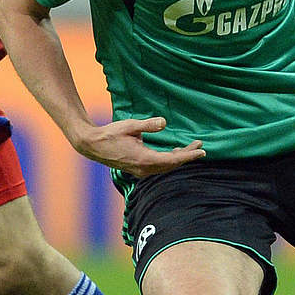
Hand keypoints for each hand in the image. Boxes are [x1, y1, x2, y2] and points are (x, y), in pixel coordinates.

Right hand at [71, 116, 204, 177]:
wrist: (92, 145)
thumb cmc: (110, 134)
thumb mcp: (130, 125)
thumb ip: (148, 125)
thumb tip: (164, 122)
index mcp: (144, 159)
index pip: (172, 160)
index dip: (188, 155)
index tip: (201, 151)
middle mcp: (144, 169)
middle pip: (172, 165)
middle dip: (187, 155)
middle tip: (200, 146)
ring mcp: (141, 171)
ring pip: (166, 167)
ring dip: (178, 158)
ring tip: (191, 148)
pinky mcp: (138, 169)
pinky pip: (159, 167)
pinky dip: (169, 160)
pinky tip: (174, 152)